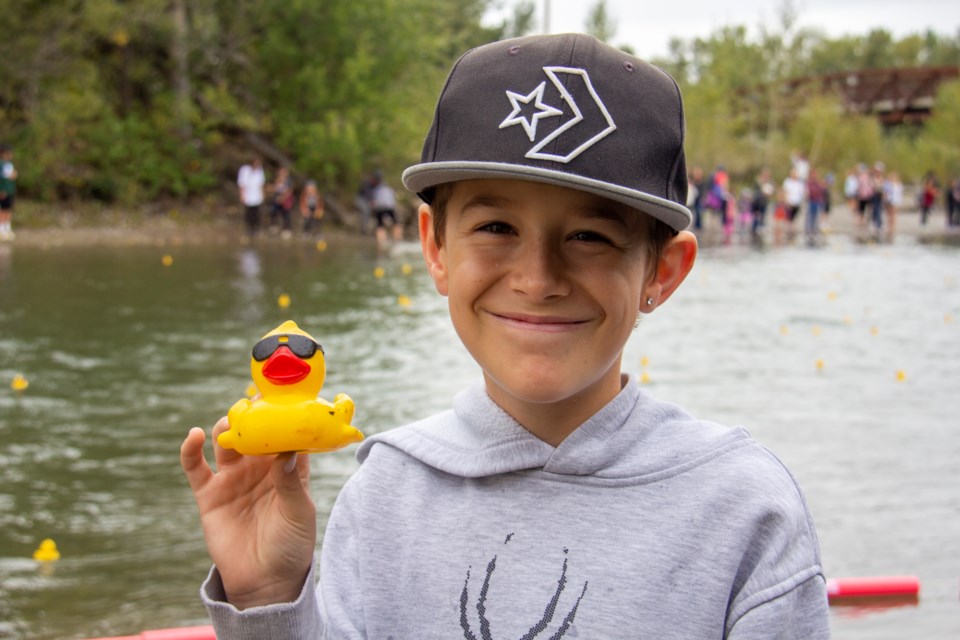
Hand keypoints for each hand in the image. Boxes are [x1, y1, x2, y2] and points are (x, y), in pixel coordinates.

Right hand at [180, 417, 315, 608]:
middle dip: (252, 416)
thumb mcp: (298, 513)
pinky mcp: (210, 494)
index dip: (283, 415)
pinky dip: (191, 449)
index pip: (286, 433)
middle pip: (253, 432)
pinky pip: (196, 467)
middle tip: (251, 403)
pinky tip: (195, 436)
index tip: (280, 397)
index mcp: (288, 468)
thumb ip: (290, 483)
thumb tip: (284, 451)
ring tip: (230, 424)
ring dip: (227, 428)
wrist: (265, 582)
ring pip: (227, 443)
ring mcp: (234, 479)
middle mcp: (260, 468)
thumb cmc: (291, 545)